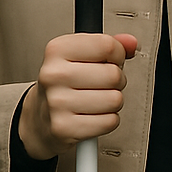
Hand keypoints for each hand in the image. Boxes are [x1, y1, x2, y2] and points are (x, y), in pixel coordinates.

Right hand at [19, 32, 137, 160]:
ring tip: (97, 99)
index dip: (117, 54)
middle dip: (117, 80)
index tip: (110, 60)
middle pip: (113, 74)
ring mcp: (57, 102)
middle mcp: (54, 74)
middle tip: (103, 84)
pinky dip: (108, 120)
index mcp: (57, 49)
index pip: (107, 45)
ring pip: (115, 99)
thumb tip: (132, 43)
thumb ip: (110, 44)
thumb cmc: (64, 83)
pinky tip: (94, 115)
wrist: (39, 117)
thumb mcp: (81, 55)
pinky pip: (109, 122)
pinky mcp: (64, 128)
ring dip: (113, 101)